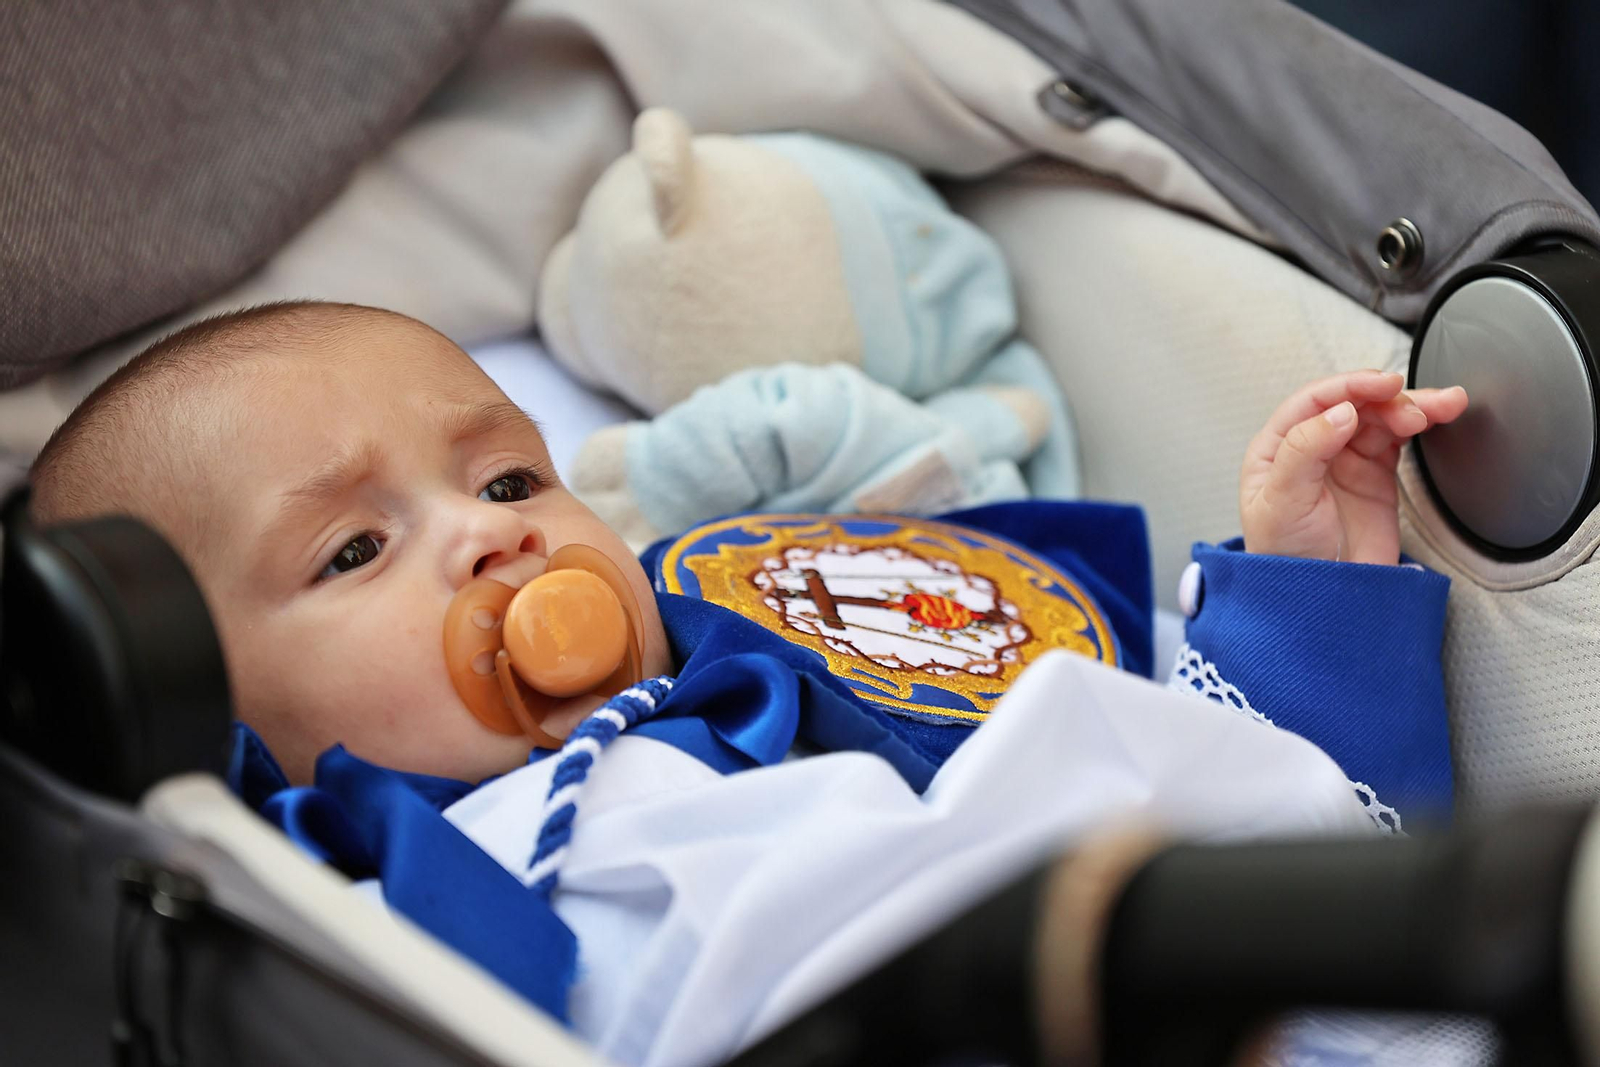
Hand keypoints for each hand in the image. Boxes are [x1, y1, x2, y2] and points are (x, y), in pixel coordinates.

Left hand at [1241, 370, 1467, 564]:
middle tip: (1418, 407)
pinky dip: (1420, 424)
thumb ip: (1306, 451)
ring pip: (1380, 418)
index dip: (1350, 387)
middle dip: (1388, 398)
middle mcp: (1310, 447)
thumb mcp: (1283, 503)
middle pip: (1353, 405)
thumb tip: (1342, 411)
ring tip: (1444, 405)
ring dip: (1412, 406)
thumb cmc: (1285, 555)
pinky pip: (1397, 438)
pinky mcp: (1375, 475)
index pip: (1313, 403)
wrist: (1320, 601)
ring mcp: (1345, 460)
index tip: (1383, 385)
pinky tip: (1440, 413)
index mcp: (1276, 448)